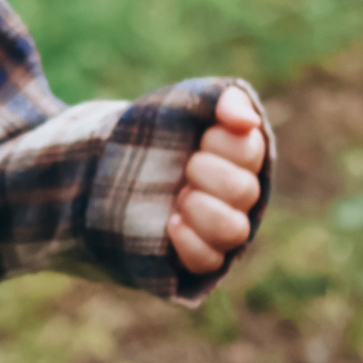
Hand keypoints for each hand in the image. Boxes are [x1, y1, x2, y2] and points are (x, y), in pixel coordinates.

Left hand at [167, 83, 266, 274]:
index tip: (198, 139)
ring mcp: (219, 227)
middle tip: (184, 168)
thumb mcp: (187, 104)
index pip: (250, 150)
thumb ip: (222, 101)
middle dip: (205, 174)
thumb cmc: (159, 132)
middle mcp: (238, 195)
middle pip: (245, 192)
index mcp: (240, 156)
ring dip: (202, 210)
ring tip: (179, 197)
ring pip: (233, 231)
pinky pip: (208, 261)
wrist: (113, 164)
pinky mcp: (199, 255)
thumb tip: (246, 121)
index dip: (220, 142)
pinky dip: (190, 242)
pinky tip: (171, 222)